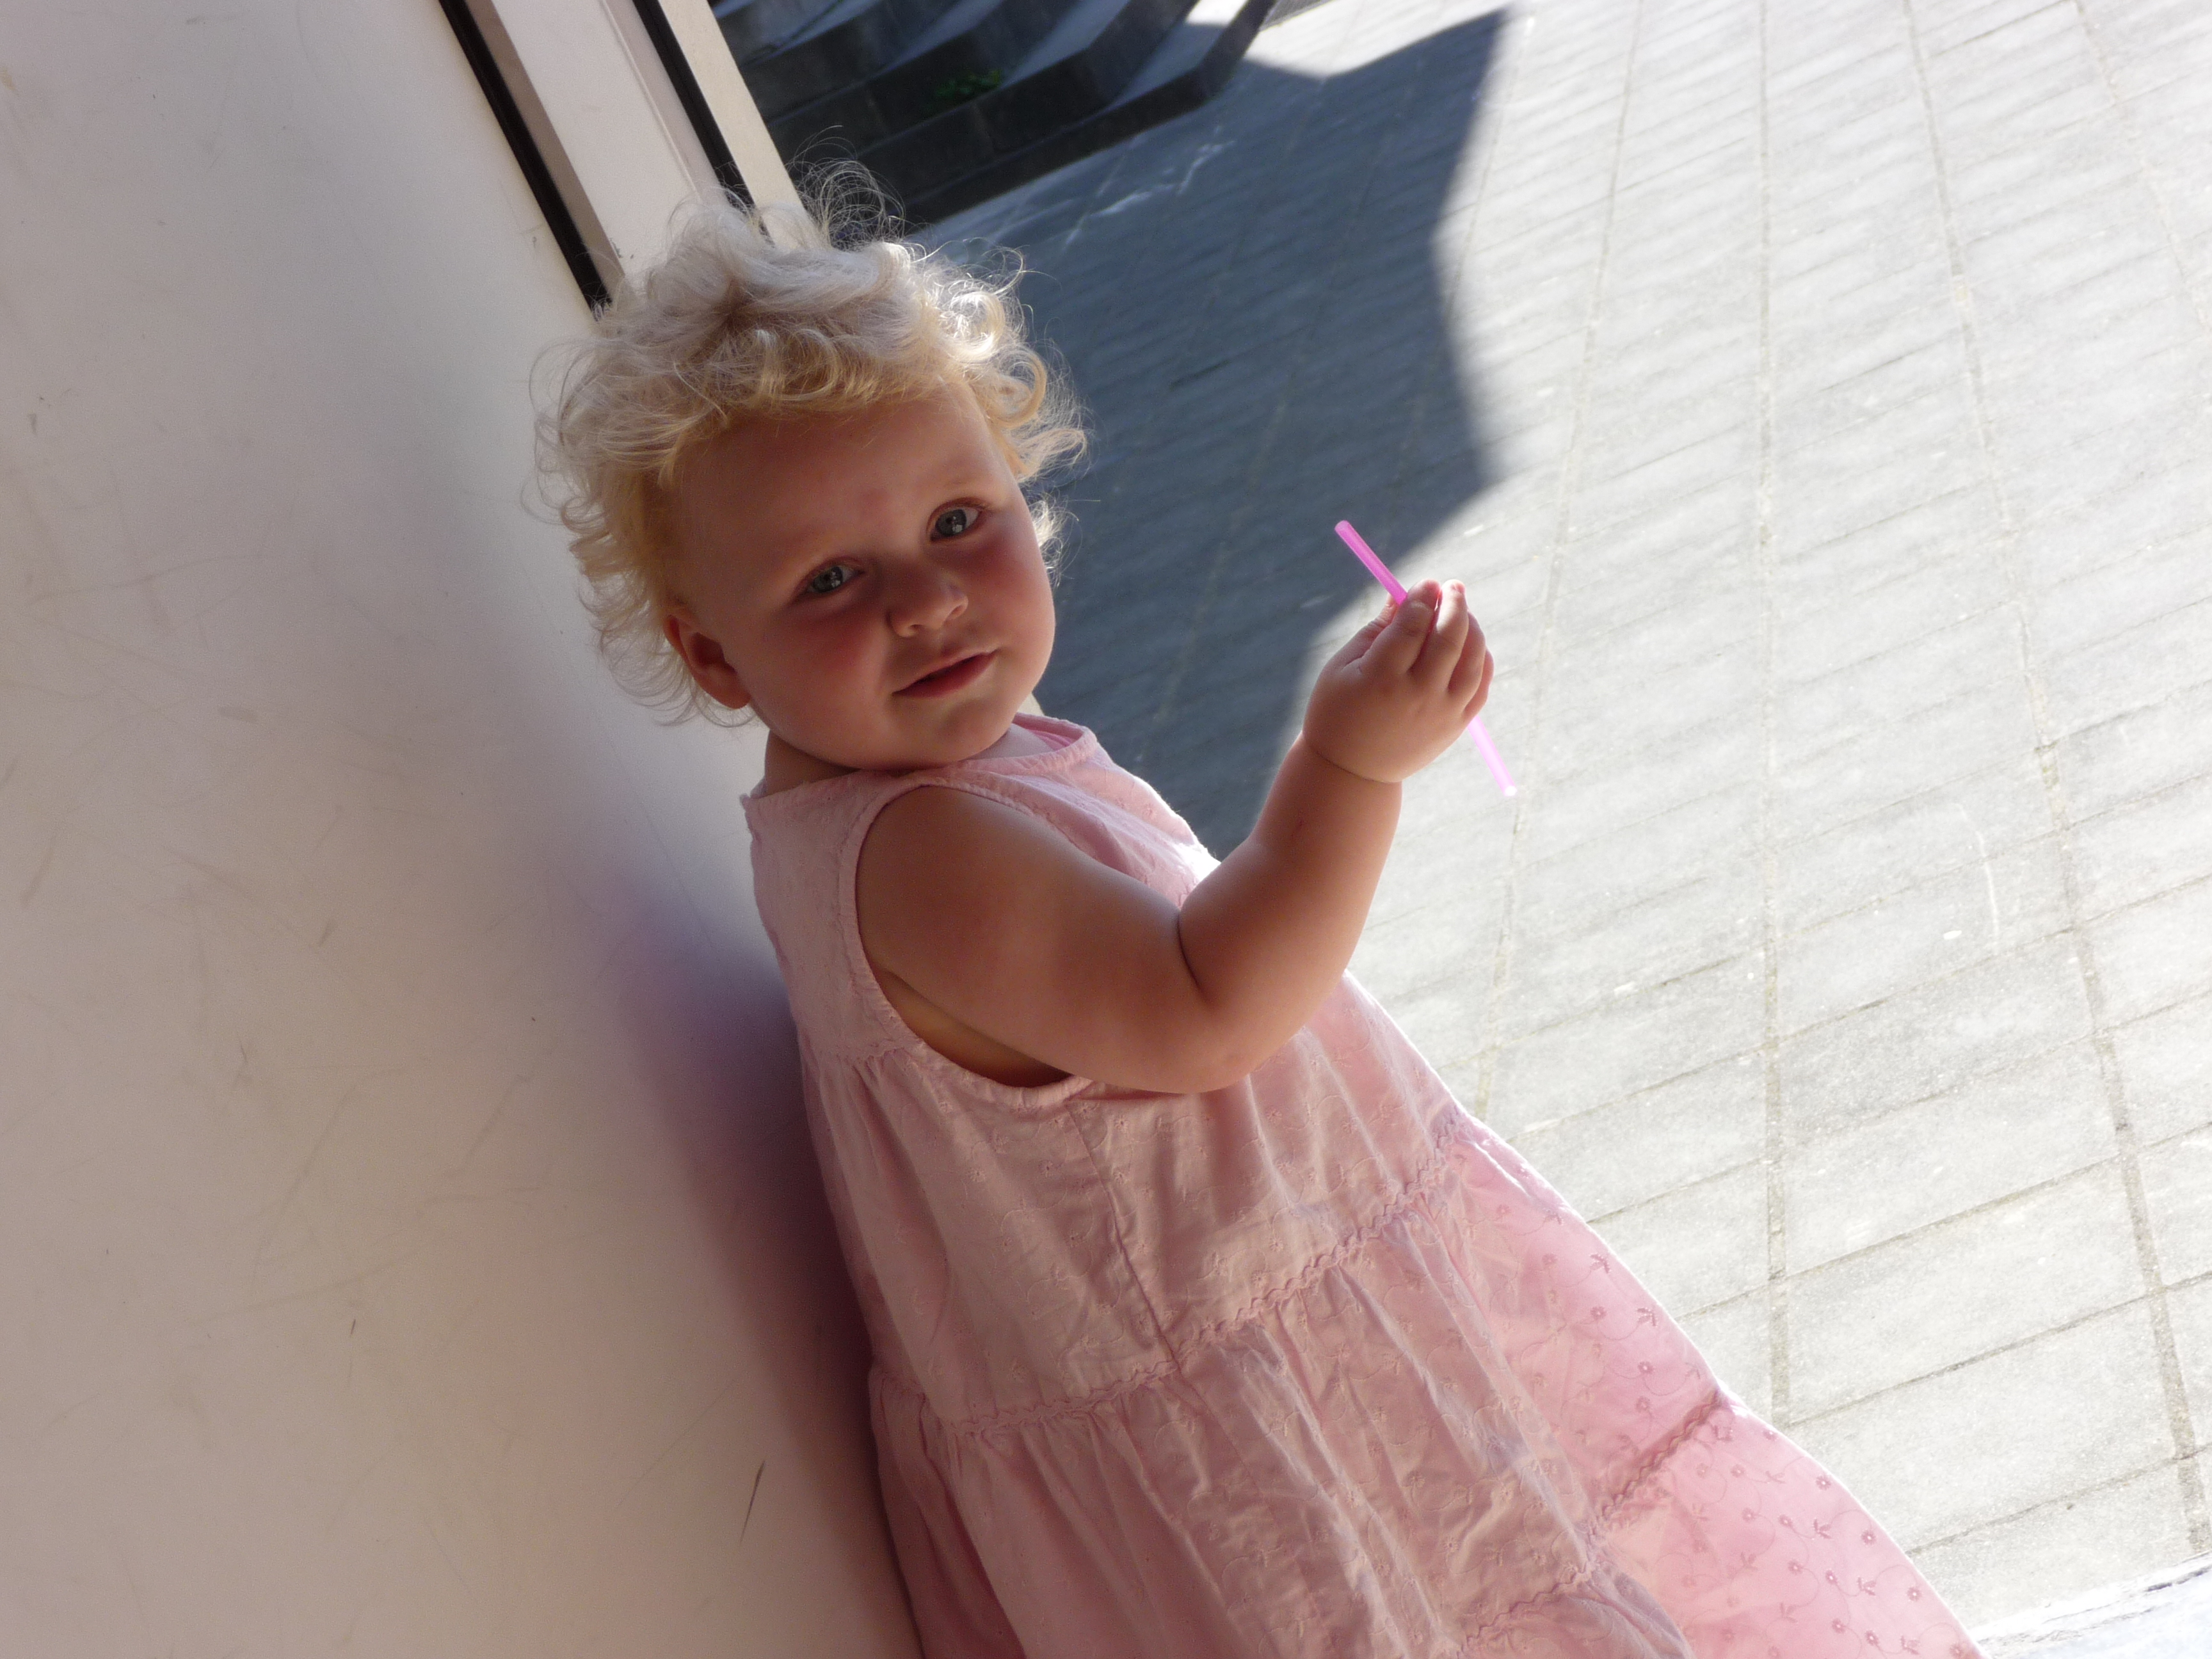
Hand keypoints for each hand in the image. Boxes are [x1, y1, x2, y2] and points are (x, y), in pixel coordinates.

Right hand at [1301, 579, 1492, 783]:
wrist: (1352, 773)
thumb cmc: (1337, 711)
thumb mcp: (1342, 667)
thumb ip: (1376, 630)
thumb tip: (1403, 596)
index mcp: (1381, 678)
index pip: (1413, 624)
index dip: (1422, 597)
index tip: (1426, 584)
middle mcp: (1417, 694)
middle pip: (1449, 636)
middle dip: (1454, 603)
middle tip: (1452, 586)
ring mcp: (1442, 712)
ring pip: (1474, 658)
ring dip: (1472, 627)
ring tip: (1461, 613)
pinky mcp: (1456, 725)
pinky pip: (1481, 683)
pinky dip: (1481, 658)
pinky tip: (1470, 644)